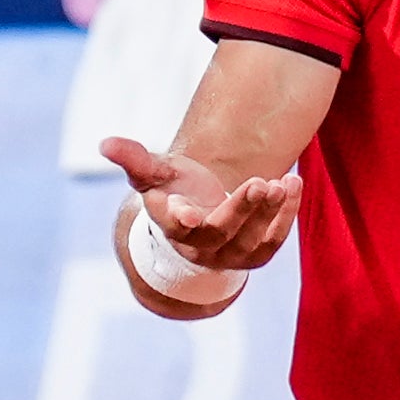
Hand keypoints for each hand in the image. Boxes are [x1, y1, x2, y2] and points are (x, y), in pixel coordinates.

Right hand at [98, 133, 302, 276]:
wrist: (199, 215)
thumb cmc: (173, 190)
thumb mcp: (155, 173)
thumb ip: (134, 159)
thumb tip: (105, 143)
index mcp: (172, 227)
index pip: (177, 227)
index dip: (183, 219)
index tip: (188, 211)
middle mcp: (200, 248)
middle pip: (221, 233)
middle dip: (241, 209)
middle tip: (261, 182)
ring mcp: (229, 255)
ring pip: (251, 240)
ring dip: (270, 212)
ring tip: (283, 182)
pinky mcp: (255, 255)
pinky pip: (274, 241)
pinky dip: (287, 216)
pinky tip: (294, 184)